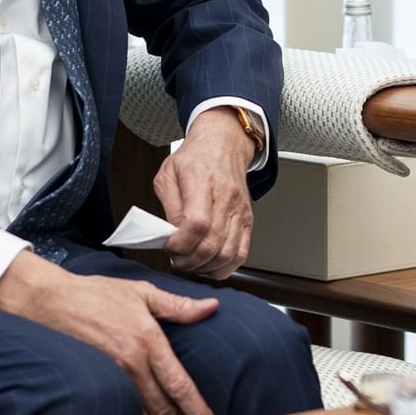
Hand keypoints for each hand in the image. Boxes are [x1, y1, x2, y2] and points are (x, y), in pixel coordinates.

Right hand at [0, 251, 220, 414]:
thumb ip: (178, 305)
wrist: (47, 302)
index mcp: (147, 341)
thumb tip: (212, 306)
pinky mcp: (94, 387)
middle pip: (164, 411)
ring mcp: (111, 379)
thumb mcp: (141, 293)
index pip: (179, 385)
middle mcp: (131, 365)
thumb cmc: (95, 294)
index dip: (198, 411)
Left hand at [156, 111, 258, 279]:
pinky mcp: (247, 221)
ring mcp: (239, 211)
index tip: (169, 246)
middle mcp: (226, 197)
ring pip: (227, 254)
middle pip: (212, 244)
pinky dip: (224, 267)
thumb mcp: (168, 174)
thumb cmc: (195, 159)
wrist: (223, 146)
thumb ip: (168, 206)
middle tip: (176, 259)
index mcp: (203, 180)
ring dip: (205, 267)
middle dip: (189, 261)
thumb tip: (171, 235)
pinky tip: (209, 265)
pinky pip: (241, 254)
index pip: (197, 223)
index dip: (180, 243)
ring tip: (190, 263)